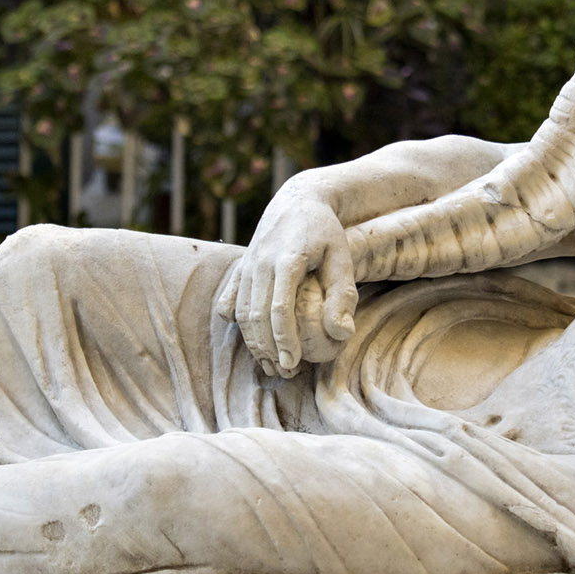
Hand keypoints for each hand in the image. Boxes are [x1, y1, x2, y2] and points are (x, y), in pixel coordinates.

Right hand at [222, 183, 357, 375]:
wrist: (297, 201)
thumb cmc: (326, 232)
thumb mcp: (342, 257)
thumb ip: (343, 295)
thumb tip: (342, 333)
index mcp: (286, 258)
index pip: (278, 308)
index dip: (284, 339)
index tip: (294, 363)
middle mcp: (260, 262)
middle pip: (256, 315)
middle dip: (267, 348)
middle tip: (283, 372)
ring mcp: (246, 264)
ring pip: (241, 312)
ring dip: (253, 342)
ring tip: (270, 365)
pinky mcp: (240, 267)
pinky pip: (231, 301)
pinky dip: (238, 325)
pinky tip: (253, 342)